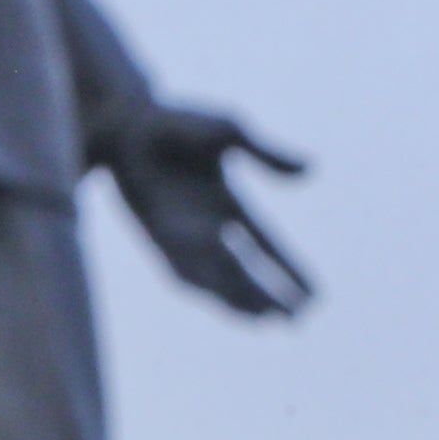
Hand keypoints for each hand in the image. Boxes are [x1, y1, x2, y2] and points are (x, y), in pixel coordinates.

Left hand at [103, 103, 314, 319]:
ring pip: (212, 276)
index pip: (265, 245)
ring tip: (267, 316)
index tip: (314, 295)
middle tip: (297, 319)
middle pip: (242, 271)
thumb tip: (311, 170)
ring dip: (238, 296)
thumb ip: (266, 154)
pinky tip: (222, 298)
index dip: (289, 270)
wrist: (123, 120)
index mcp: (226, 202)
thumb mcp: (229, 132)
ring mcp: (176, 232)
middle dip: (268, 295)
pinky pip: (179, 266)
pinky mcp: (151, 234)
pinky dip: (201, 281)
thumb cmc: (176, 122)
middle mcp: (204, 224)